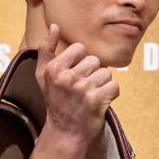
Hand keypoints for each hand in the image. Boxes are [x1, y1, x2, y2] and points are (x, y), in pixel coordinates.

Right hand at [36, 23, 119, 145]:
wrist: (65, 132)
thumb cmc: (56, 100)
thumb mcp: (44, 75)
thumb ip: (46, 49)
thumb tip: (55, 26)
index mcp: (54, 68)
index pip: (80, 49)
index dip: (81, 62)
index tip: (74, 76)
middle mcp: (67, 77)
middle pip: (95, 61)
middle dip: (93, 74)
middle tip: (82, 90)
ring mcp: (82, 89)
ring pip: (107, 73)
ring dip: (102, 85)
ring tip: (90, 96)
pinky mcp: (96, 100)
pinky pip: (115, 86)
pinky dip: (111, 95)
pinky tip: (99, 102)